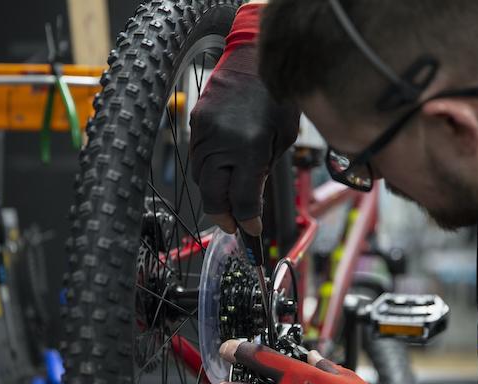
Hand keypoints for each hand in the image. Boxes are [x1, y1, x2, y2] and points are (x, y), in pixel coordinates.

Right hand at [190, 4, 299, 235]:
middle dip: (223, 216)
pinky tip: (223, 173)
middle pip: (213, 196)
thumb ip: (264, 173)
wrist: (254, 56)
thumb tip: (253, 204)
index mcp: (250, 147)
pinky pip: (197, 158)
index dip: (248, 222)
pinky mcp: (195, 123)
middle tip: (235, 226)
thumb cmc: (277, 95)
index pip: (242, 200)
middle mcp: (222, 142)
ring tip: (230, 200)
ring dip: (215, 195)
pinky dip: (208, 172)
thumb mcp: (282, 139)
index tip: (253, 232)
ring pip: (201, 180)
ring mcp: (204, 132)